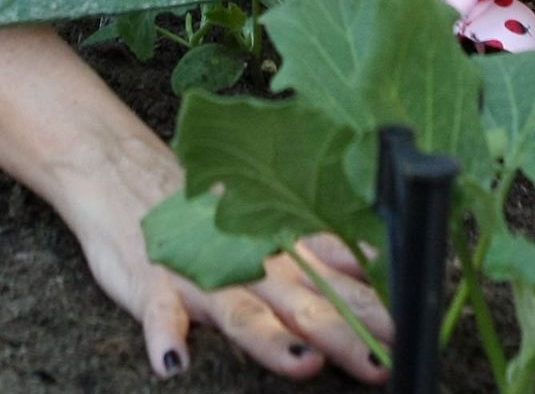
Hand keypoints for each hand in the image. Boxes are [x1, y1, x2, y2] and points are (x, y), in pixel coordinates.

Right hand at [0, 26, 389, 382]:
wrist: (121, 171)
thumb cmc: (202, 210)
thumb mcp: (264, 222)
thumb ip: (316, 248)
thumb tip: (378, 265)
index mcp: (277, 246)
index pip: (337, 275)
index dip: (376, 303)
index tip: (413, 328)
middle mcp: (246, 261)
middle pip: (302, 299)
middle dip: (343, 332)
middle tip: (378, 363)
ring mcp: (197, 274)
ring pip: (241, 311)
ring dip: (272, 340)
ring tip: (300, 363)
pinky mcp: (150, 286)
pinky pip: (157, 314)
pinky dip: (165, 337)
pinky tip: (174, 362)